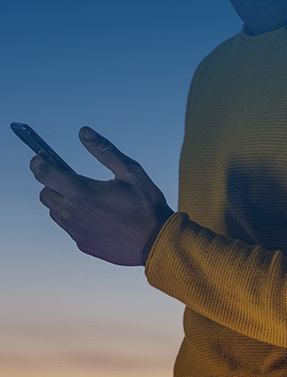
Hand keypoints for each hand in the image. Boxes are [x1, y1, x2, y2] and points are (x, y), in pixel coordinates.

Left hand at [30, 127, 173, 264]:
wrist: (159, 243)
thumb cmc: (148, 206)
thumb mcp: (132, 172)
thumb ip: (105, 151)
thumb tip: (84, 132)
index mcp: (82, 192)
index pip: (43, 173)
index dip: (38, 162)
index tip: (41, 158)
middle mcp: (74, 213)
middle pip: (45, 193)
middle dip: (53, 183)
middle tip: (70, 178)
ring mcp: (77, 231)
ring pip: (55, 212)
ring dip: (63, 202)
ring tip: (86, 199)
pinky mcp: (83, 244)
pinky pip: (69, 228)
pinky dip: (75, 219)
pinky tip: (96, 217)